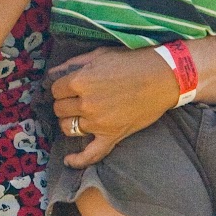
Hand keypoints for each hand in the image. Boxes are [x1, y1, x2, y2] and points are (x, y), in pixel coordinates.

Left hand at [47, 45, 178, 166]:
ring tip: (77, 116)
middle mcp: (86, 104)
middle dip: (64, 103)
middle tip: (75, 99)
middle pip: (59, 109)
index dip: (60, 88)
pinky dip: (78, 160)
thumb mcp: (100, 54)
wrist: (163, 77)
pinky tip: (68, 160)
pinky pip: (90, 154)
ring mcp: (98, 123)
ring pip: (68, 128)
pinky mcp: (112, 136)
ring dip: (69, 122)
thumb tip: (52, 74)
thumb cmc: (132, 62)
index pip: (55, 90)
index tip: (68, 87)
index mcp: (81, 81)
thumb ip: (73, 64)